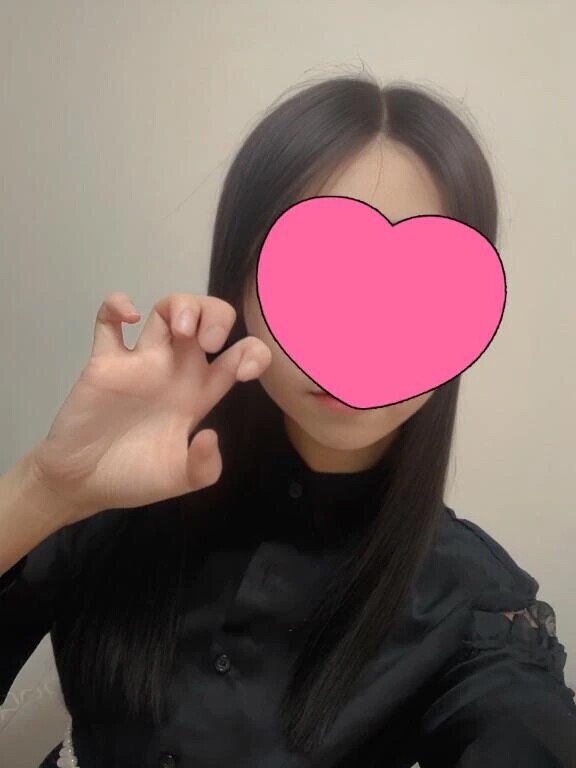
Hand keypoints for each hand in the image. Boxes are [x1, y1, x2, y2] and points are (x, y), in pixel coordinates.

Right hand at [30, 291, 270, 524]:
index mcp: (200, 393)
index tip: (244, 373)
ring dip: (180, 306)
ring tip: (181, 330)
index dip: (253, 353)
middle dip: (217, 316)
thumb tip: (210, 435)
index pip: (239, 355)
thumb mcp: (181, 480)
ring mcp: (141, 361)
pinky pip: (108, 320)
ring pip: (166, 310)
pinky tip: (127, 318)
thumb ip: (203, 466)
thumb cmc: (135, 478)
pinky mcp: (105, 362)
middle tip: (210, 342)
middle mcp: (176, 369)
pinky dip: (115, 306)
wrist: (84, 485)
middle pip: (206, 317)